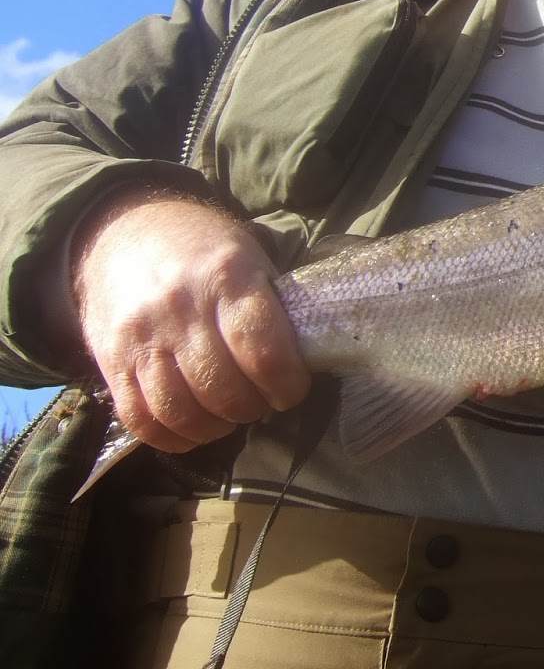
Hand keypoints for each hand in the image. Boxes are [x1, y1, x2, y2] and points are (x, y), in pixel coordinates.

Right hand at [71, 188, 309, 451]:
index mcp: (228, 277)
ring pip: (180, 412)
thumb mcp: (250, 258)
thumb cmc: (205, 249)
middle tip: (261, 402)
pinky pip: (140, 419)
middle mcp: (181, 308)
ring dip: (214, 428)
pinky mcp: (110, 361)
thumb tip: (306, 359)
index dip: (286, 385)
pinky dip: (172, 437)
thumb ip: (273, 306)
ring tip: (229, 416)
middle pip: (223, 390)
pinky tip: (193, 428)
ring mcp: (141, 337)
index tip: (292, 390)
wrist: (126, 231)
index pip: (264, 352)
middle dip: (253, 409)